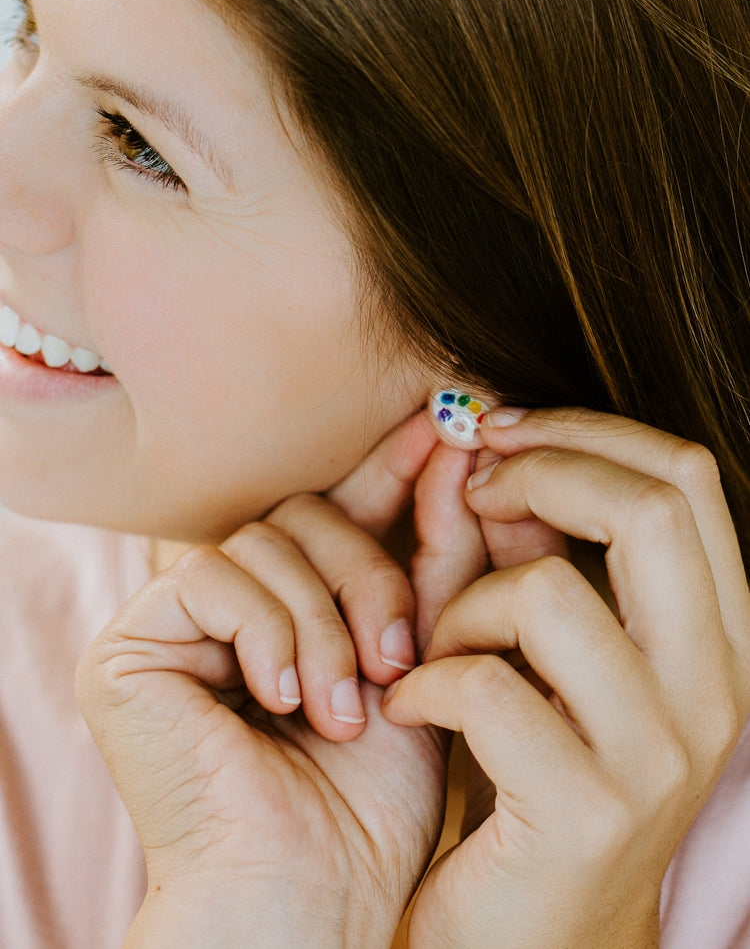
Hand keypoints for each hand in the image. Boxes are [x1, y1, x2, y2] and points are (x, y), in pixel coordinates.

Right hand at [75, 414, 464, 946]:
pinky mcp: (130, 648)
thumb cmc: (374, 797)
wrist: (312, 898)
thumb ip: (438, 554)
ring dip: (323, 623)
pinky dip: (267, 635)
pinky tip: (282, 701)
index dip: (390, 471)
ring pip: (265, 543)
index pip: (337, 508)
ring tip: (345, 710)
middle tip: (399, 660)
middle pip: (305, 516)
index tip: (447, 430)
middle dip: (368, 578)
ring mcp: (175, 623)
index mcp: (291, 603)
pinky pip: (213, 579)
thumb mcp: (424, 654)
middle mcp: (228, 604)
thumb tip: (453, 443)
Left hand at [384, 407, 749, 948]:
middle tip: (473, 492)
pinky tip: (413, 706)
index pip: (684, 478)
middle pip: (651, 507)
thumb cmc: (527, 774)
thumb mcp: (532, 645)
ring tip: (439, 646)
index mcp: (718, 635)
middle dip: (540, 471)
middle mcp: (714, 690)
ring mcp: (661, 755)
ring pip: (549, 594)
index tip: (499, 433)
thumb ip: (512, 546)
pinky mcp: (587, 810)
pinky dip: (426, 680)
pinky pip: (484, 685)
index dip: (583, 429)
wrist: (530, 940)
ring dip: (463, 604)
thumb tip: (470, 443)